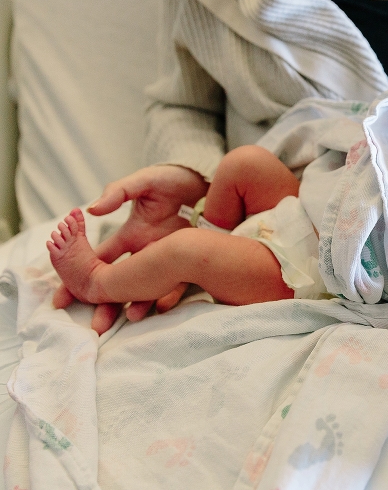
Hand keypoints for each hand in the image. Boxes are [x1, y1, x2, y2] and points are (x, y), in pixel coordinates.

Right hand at [53, 165, 208, 332]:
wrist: (206, 182)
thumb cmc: (172, 179)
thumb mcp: (143, 181)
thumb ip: (118, 192)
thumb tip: (92, 210)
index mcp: (130, 236)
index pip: (99, 261)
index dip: (79, 278)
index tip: (63, 299)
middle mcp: (146, 252)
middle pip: (121, 283)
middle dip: (107, 304)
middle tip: (97, 325)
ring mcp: (169, 259)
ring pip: (148, 288)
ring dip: (138, 304)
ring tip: (130, 318)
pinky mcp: (192, 262)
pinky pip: (180, 283)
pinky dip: (170, 296)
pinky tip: (160, 308)